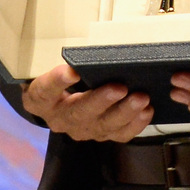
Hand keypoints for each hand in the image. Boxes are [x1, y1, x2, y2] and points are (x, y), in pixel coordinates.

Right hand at [21, 64, 152, 141]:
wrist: (58, 104)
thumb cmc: (60, 81)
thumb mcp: (56, 70)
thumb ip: (73, 65)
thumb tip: (98, 54)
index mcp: (42, 99)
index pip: (45, 90)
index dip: (57, 81)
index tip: (71, 71)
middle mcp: (60, 119)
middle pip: (79, 112)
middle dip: (101, 100)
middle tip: (120, 87)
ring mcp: (81, 130)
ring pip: (103, 125)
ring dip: (124, 112)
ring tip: (141, 98)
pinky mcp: (101, 135)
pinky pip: (119, 135)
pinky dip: (135, 124)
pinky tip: (147, 110)